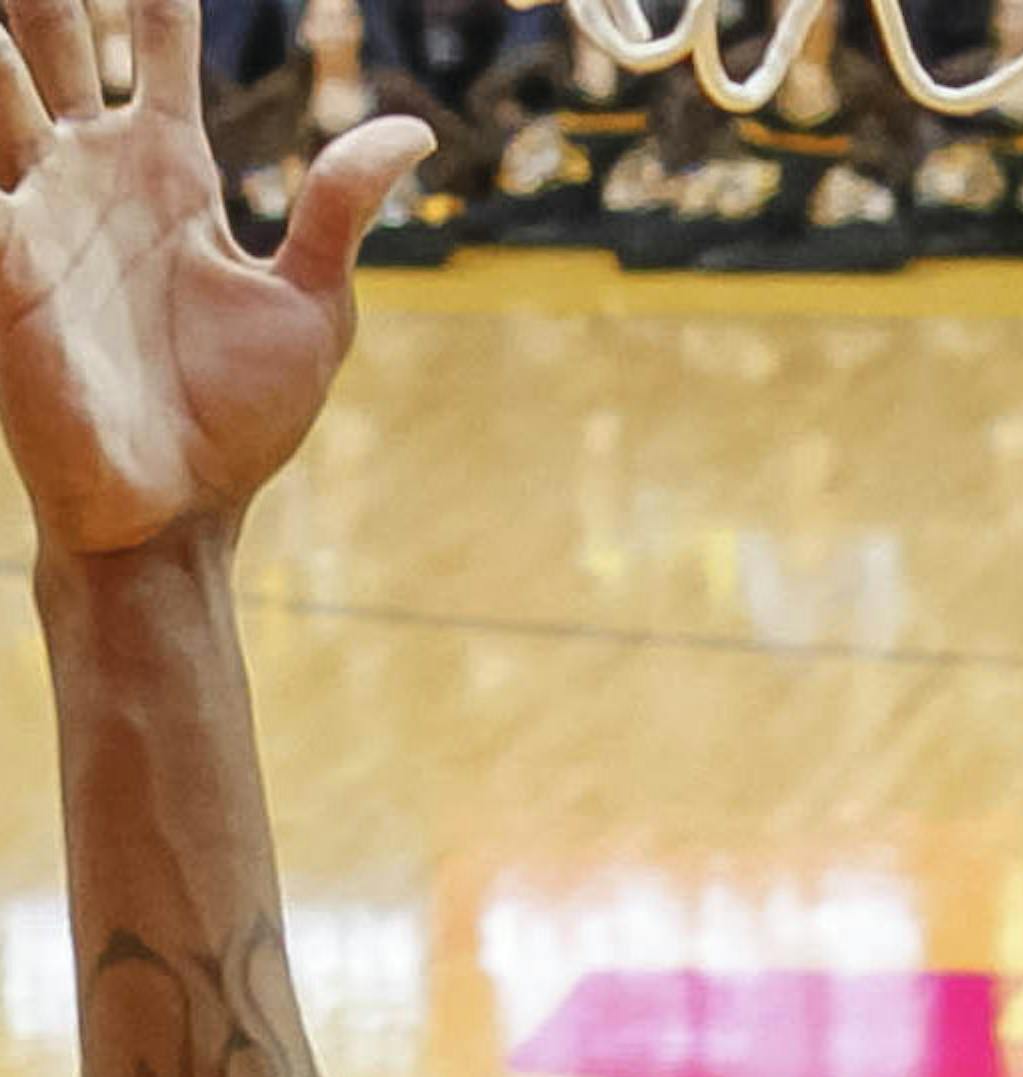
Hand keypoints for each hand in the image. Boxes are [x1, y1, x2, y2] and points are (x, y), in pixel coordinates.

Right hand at [0, 0, 429, 549]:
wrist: (178, 518)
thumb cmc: (239, 425)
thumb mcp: (314, 308)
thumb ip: (340, 209)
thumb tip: (418, 131)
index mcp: (167, 168)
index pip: (157, 37)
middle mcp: (94, 173)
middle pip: (59, 34)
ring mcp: (38, 212)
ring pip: (1, 86)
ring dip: (0, 46)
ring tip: (6, 6)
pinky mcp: (3, 267)